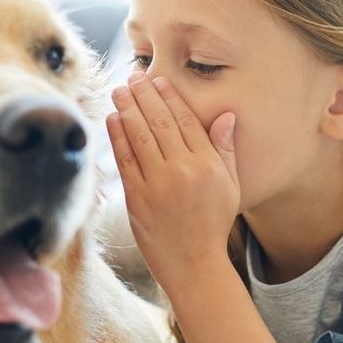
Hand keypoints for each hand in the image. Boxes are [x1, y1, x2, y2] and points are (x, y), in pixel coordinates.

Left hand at [106, 73, 239, 292]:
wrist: (194, 265)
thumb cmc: (213, 224)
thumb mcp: (230, 186)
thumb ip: (225, 149)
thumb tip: (225, 115)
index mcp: (208, 165)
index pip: (186, 121)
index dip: (170, 98)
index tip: (158, 81)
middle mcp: (183, 171)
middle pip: (160, 123)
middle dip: (144, 96)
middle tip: (133, 76)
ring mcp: (158, 185)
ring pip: (140, 137)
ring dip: (127, 109)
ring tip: (119, 90)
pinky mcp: (137, 199)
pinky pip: (125, 161)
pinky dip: (117, 137)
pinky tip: (112, 119)